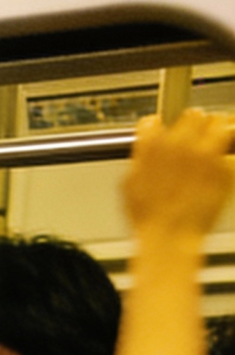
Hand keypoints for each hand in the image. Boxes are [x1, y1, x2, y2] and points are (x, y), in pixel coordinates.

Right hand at [120, 104, 234, 240]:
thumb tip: (146, 145)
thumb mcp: (130, 186)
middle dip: (193, 126)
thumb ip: (140, 158)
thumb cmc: (149, 219)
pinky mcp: (224, 165)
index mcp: (151, 145)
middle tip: (195, 139)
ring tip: (214, 144)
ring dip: (217, 131)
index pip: (154, 121)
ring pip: (219, 122)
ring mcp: (205, 152)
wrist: (170, 239)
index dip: (159, 129)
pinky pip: (231, 152)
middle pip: (192, 115)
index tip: (163, 135)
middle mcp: (179, 143)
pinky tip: (217, 170)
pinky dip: (226, 159)